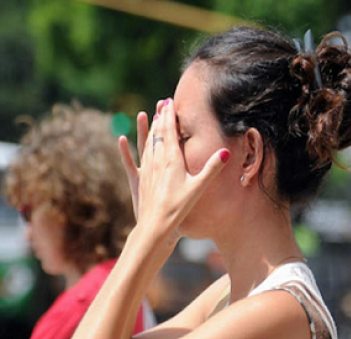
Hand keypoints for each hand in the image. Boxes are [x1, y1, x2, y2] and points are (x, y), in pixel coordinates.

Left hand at [118, 98, 229, 239]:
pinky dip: (130, 147)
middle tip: (162, 103)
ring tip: (152, 116)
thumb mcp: (198, 188)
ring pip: (147, 143)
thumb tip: (226, 151)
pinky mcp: (140, 180)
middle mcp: (157, 161)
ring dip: (150, 128)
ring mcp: (147, 170)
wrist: (155, 226)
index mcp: (171, 160)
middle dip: (161, 117)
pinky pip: (134, 158)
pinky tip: (124, 139)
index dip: (170, 115)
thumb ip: (212, 168)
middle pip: (158, 133)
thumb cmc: (178, 208)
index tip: (170, 101)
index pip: (169, 131)